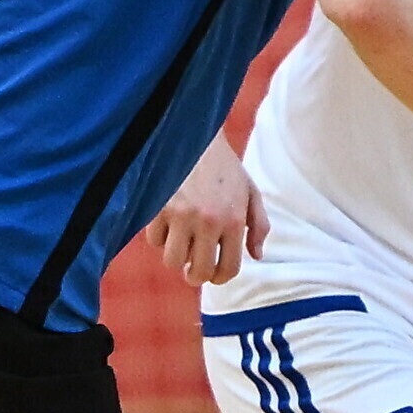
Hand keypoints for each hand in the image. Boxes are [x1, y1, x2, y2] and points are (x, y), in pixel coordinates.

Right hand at [147, 139, 268, 286]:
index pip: (227, 269)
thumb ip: (258, 225)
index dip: (220, 277)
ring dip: (176, 257)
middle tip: (193, 268)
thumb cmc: (224, 167)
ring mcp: (181, 215)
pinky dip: (159, 237)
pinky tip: (167, 224)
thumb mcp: (250, 191)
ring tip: (181, 244)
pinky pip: (154, 241)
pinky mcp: (158, 207)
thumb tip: (256, 256)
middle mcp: (208, 221)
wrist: (195, 135)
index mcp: (233, 221)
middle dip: (196, 275)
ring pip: (172, 261)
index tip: (214, 273)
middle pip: (198, 273)